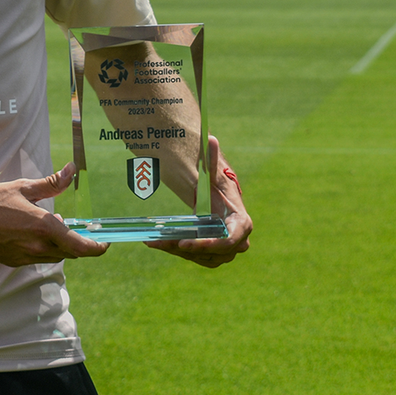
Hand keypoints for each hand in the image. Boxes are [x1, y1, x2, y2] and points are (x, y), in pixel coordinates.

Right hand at [0, 162, 108, 267]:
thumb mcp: (22, 187)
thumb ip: (51, 183)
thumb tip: (72, 170)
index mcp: (42, 227)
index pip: (80, 247)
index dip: (97, 248)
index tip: (105, 243)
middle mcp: (36, 247)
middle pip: (69, 253)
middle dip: (77, 242)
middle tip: (76, 227)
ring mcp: (23, 257)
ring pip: (53, 256)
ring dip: (59, 245)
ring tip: (51, 226)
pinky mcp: (12, 262)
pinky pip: (37, 259)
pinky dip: (42, 248)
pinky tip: (32, 233)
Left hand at [145, 135, 251, 267]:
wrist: (217, 198)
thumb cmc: (216, 185)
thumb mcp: (212, 171)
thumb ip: (211, 158)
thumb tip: (210, 137)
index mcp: (241, 223)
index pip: (229, 240)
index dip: (209, 244)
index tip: (186, 243)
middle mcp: (236, 241)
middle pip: (212, 252)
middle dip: (187, 248)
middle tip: (164, 241)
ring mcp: (224, 251)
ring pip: (200, 257)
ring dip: (177, 250)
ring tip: (155, 242)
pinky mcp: (211, 255)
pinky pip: (194, 257)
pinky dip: (175, 251)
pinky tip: (156, 243)